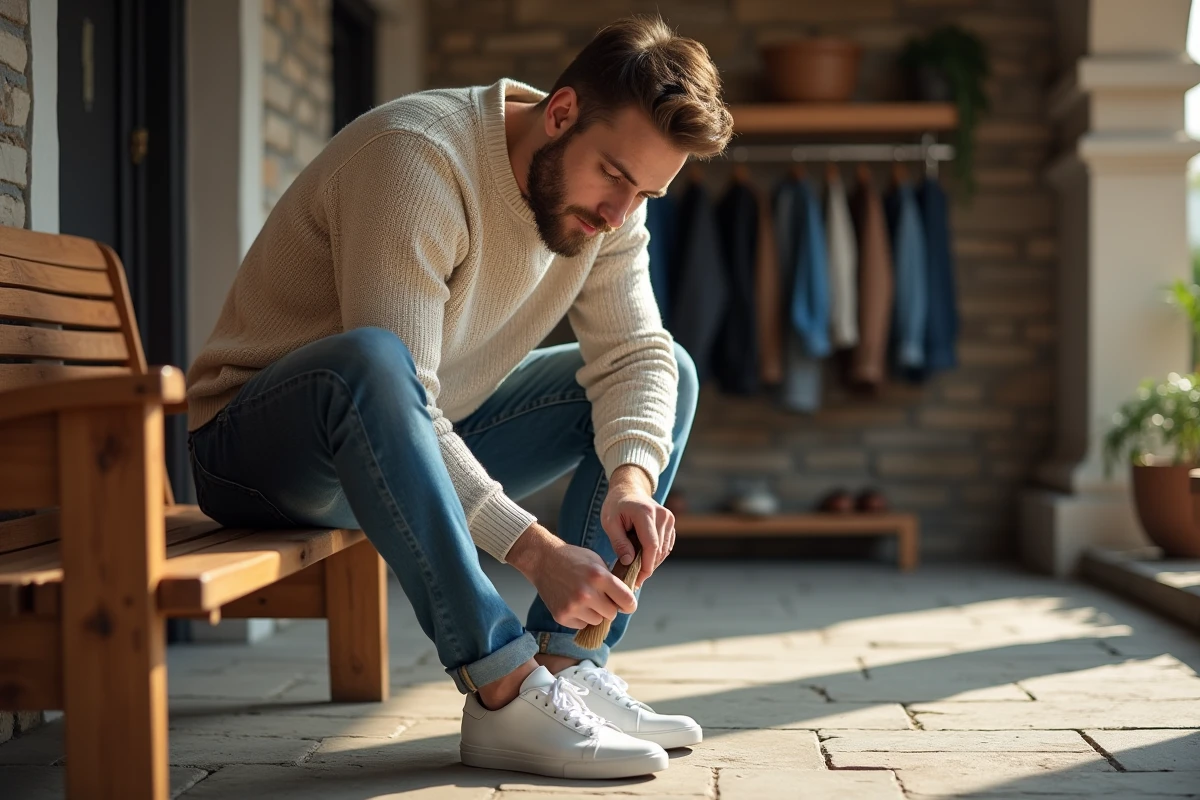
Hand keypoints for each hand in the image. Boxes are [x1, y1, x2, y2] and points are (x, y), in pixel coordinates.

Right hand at [507, 523, 636, 628]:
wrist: (543, 560)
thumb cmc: (573, 559)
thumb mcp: (597, 561)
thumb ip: (612, 581)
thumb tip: (627, 600)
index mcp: (600, 577)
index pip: (627, 601)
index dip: (629, 604)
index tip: (627, 605)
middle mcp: (587, 594)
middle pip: (612, 614)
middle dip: (609, 607)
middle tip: (600, 597)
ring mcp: (573, 607)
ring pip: (597, 621)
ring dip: (594, 613)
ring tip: (584, 598)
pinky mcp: (562, 616)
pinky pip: (582, 625)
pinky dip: (581, 617)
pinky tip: (573, 603)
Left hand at [601, 465, 675, 588]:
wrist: (629, 490)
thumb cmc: (616, 505)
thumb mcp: (609, 522)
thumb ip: (619, 542)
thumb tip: (629, 562)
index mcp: (645, 513)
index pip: (651, 545)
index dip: (646, 566)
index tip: (637, 580)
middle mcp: (662, 515)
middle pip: (658, 550)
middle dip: (647, 567)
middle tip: (633, 579)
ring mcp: (669, 519)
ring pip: (664, 550)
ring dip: (651, 562)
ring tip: (636, 569)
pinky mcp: (671, 523)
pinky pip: (666, 546)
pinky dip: (656, 555)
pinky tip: (643, 558)